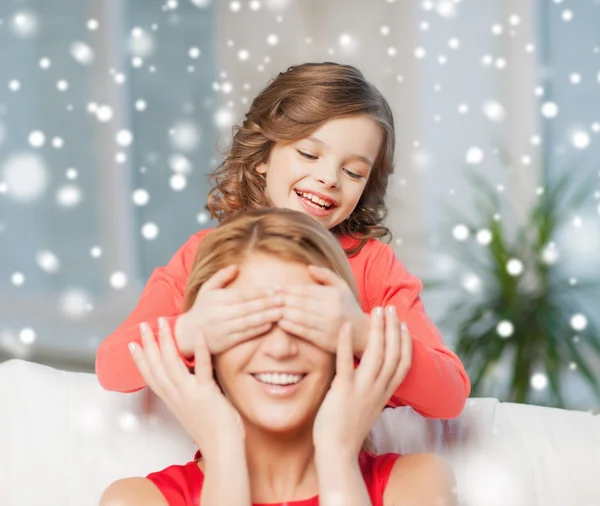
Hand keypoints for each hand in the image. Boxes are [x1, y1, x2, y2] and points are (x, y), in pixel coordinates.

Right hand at [130, 317, 244, 456]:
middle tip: (143, 325)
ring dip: (166, 340)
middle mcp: (176, 395)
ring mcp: (189, 393)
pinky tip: (199, 333)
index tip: (132, 344)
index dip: (140, 360)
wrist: (222, 448)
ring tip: (162, 322)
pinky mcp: (206, 392)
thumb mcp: (191, 409)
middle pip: (156, 366)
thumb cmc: (212, 429)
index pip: (150, 376)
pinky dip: (200, 350)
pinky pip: (202, 368)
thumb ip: (186, 394)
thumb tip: (187, 379)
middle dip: (148, 344)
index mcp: (171, 399)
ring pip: (172, 363)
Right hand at [176, 264, 284, 355]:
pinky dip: (258, 330)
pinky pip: (244, 335)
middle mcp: (220, 314)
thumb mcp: (207, 290)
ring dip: (267, 317)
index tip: (276, 289)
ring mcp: (223, 329)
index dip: (260, 292)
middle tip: (284, 299)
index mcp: (217, 299)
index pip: (243, 295)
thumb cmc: (201, 309)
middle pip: (248, 308)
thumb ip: (221, 277)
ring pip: (249, 322)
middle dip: (268, 303)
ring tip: (282, 311)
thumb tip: (236, 266)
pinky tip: (270, 325)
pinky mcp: (225, 342)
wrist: (187, 334)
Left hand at [278, 265, 369, 355]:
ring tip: (271, 309)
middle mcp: (331, 310)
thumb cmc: (349, 307)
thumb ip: (326, 275)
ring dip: (283, 313)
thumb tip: (309, 267)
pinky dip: (290, 327)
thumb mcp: (342, 287)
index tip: (276, 288)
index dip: (289, 289)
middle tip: (269, 298)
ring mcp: (327, 326)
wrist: (363, 334)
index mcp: (334, 295)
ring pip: (300, 317)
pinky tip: (280, 322)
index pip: (306, 291)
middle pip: (301, 303)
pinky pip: (303, 332)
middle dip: (283, 300)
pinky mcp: (324, 340)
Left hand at [313, 306, 411, 456]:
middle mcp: (378, 389)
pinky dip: (346, 342)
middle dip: (392, 328)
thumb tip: (369, 374)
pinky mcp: (344, 390)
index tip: (402, 325)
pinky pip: (347, 362)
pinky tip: (345, 325)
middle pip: (393, 353)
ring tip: (375, 311)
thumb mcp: (367, 406)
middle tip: (389, 308)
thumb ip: (372, 389)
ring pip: (377, 354)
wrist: (337, 452)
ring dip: (377, 330)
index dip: (404, 342)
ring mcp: (363, 389)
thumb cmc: (347, 429)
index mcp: (385, 393)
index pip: (402, 363)